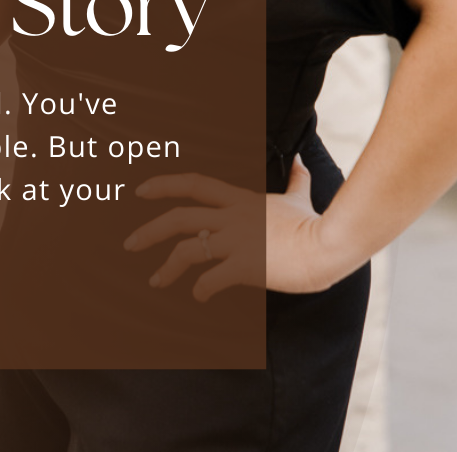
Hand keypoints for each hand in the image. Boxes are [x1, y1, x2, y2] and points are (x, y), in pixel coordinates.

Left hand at [122, 158, 329, 300]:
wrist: (328, 245)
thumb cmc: (314, 223)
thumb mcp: (299, 195)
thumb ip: (295, 178)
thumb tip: (299, 159)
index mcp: (239, 199)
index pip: (194, 184)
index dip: (164, 185)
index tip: (140, 191)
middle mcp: (231, 217)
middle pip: (179, 218)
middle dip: (149, 230)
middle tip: (129, 243)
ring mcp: (236, 241)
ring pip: (187, 249)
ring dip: (166, 267)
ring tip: (155, 280)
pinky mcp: (245, 266)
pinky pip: (211, 278)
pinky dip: (200, 289)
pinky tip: (198, 296)